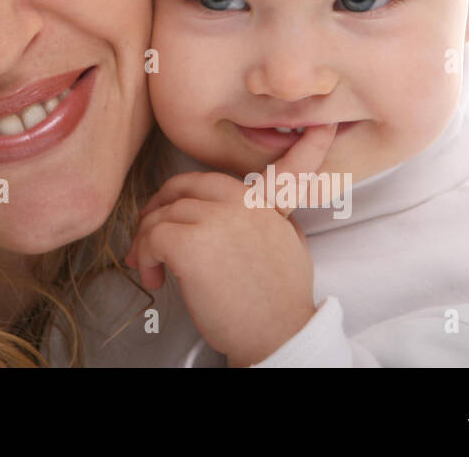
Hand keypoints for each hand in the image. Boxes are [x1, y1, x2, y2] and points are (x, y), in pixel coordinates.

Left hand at [125, 124, 336, 366]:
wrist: (275, 337)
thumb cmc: (278, 303)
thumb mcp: (291, 249)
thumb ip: (276, 219)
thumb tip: (270, 209)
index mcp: (265, 204)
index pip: (281, 169)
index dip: (307, 149)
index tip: (324, 130)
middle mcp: (240, 202)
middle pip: (184, 185)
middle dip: (160, 206)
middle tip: (151, 233)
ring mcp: (214, 218)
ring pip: (161, 214)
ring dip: (148, 242)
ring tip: (153, 269)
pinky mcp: (189, 242)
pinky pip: (151, 236)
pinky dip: (144, 257)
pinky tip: (156, 278)